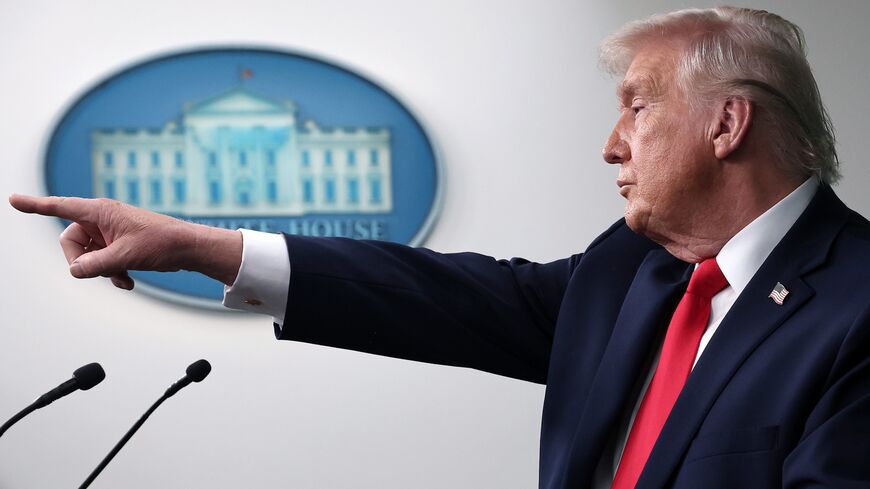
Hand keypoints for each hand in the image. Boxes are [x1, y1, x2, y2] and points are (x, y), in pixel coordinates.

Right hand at [9, 195, 242, 288]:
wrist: (187, 249)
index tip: (13, 200)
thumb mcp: (124, 256)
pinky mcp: (119, 244)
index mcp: (100, 212)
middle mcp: (102, 219)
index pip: (60, 207)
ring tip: (122, 277)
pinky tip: (127, 281)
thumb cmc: (161, 243)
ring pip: (88, 255)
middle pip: (71, 241)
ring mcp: (110, 232)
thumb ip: (95, 265)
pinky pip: (102, 260)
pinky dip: (110, 272)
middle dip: (82, 261)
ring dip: (100, 270)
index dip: (35, 206)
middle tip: (99, 271)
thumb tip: (74, 271)